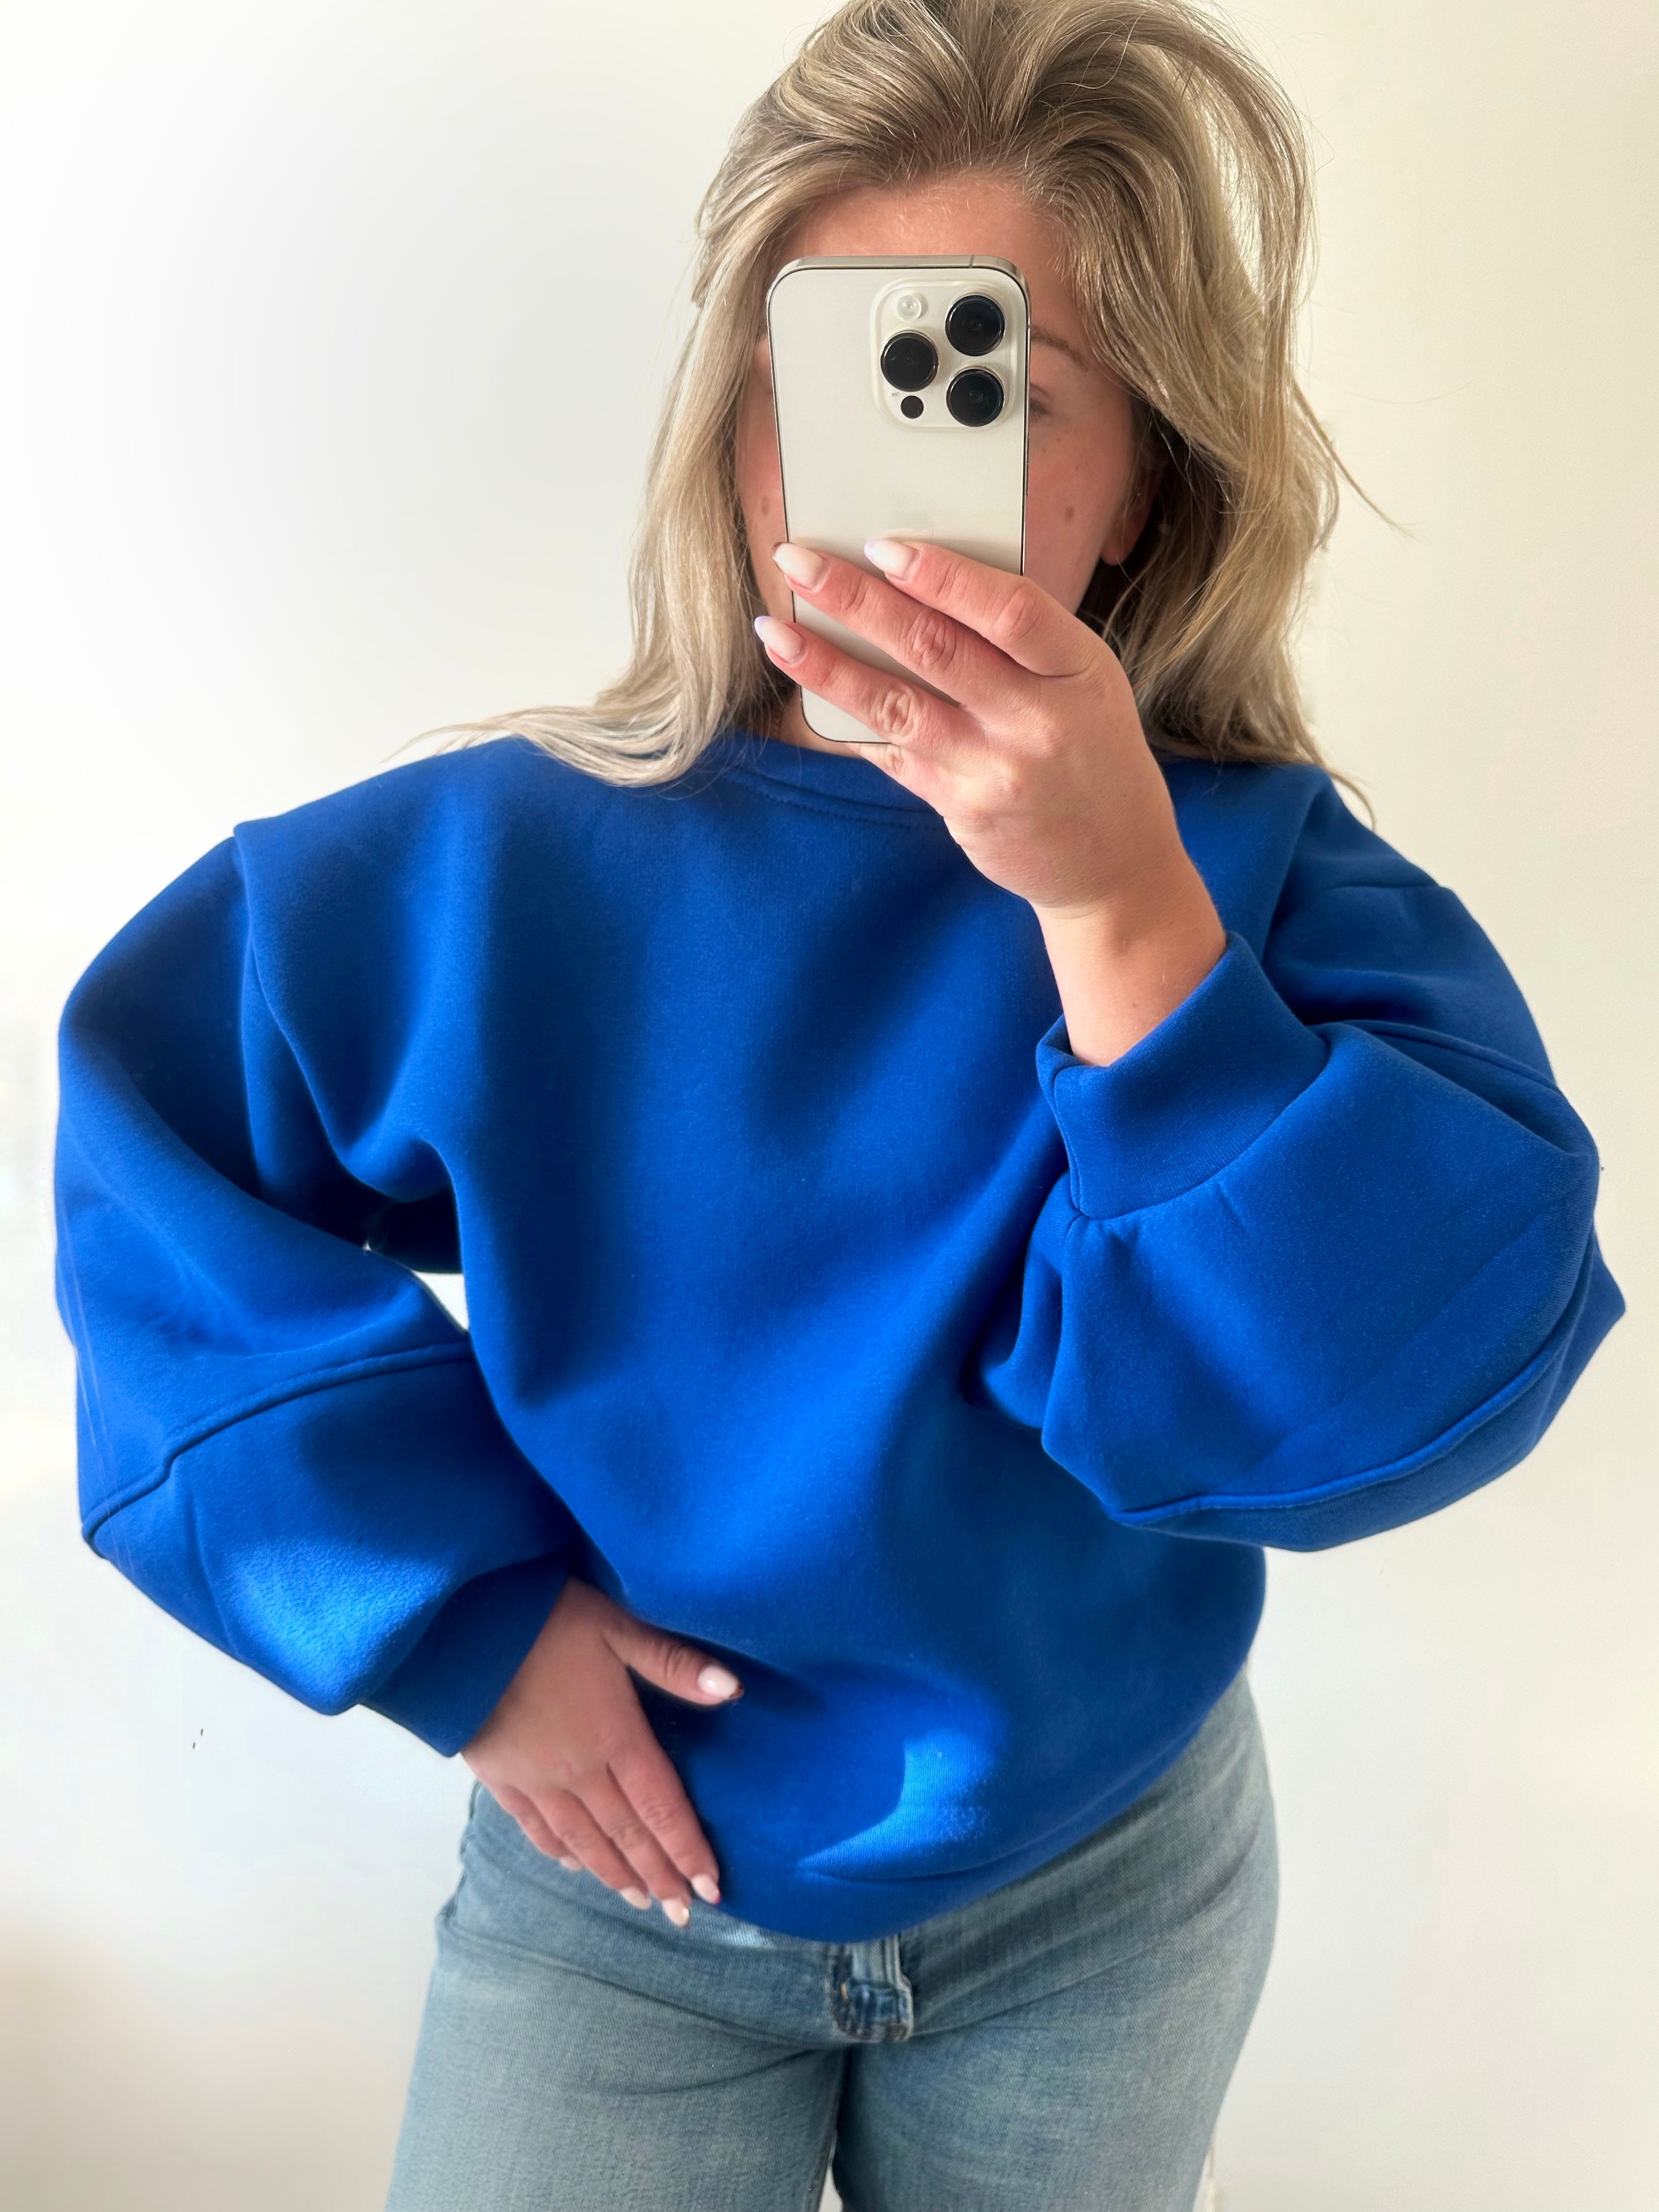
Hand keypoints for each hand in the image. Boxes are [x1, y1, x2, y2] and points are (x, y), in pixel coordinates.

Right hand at [461, 1577, 740, 1926]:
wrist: (461, 1626)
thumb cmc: (547, 1617)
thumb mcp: (617, 1625)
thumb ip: (673, 1663)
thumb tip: (732, 1689)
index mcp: (615, 1736)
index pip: (662, 1807)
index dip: (688, 1850)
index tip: (712, 1888)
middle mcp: (579, 1771)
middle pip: (628, 1835)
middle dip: (659, 1877)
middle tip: (684, 1913)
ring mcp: (535, 1780)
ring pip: (584, 1841)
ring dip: (616, 1874)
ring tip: (641, 1901)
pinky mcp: (499, 1778)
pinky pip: (536, 1828)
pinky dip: (561, 1852)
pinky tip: (575, 1865)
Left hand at [757, 538, 1225, 1062]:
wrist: (1114, 864)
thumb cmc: (1092, 751)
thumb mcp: (1084, 683)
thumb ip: (1020, 639)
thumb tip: (922, 577)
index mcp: (1078, 672)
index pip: (1009, 610)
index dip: (942, 575)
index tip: (880, 545)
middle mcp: (1037, 722)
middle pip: (934, 648)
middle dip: (856, 600)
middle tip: (795, 562)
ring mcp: (996, 771)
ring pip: (897, 706)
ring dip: (827, 665)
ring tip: (775, 630)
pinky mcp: (962, 809)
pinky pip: (892, 755)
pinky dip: (848, 720)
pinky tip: (807, 692)